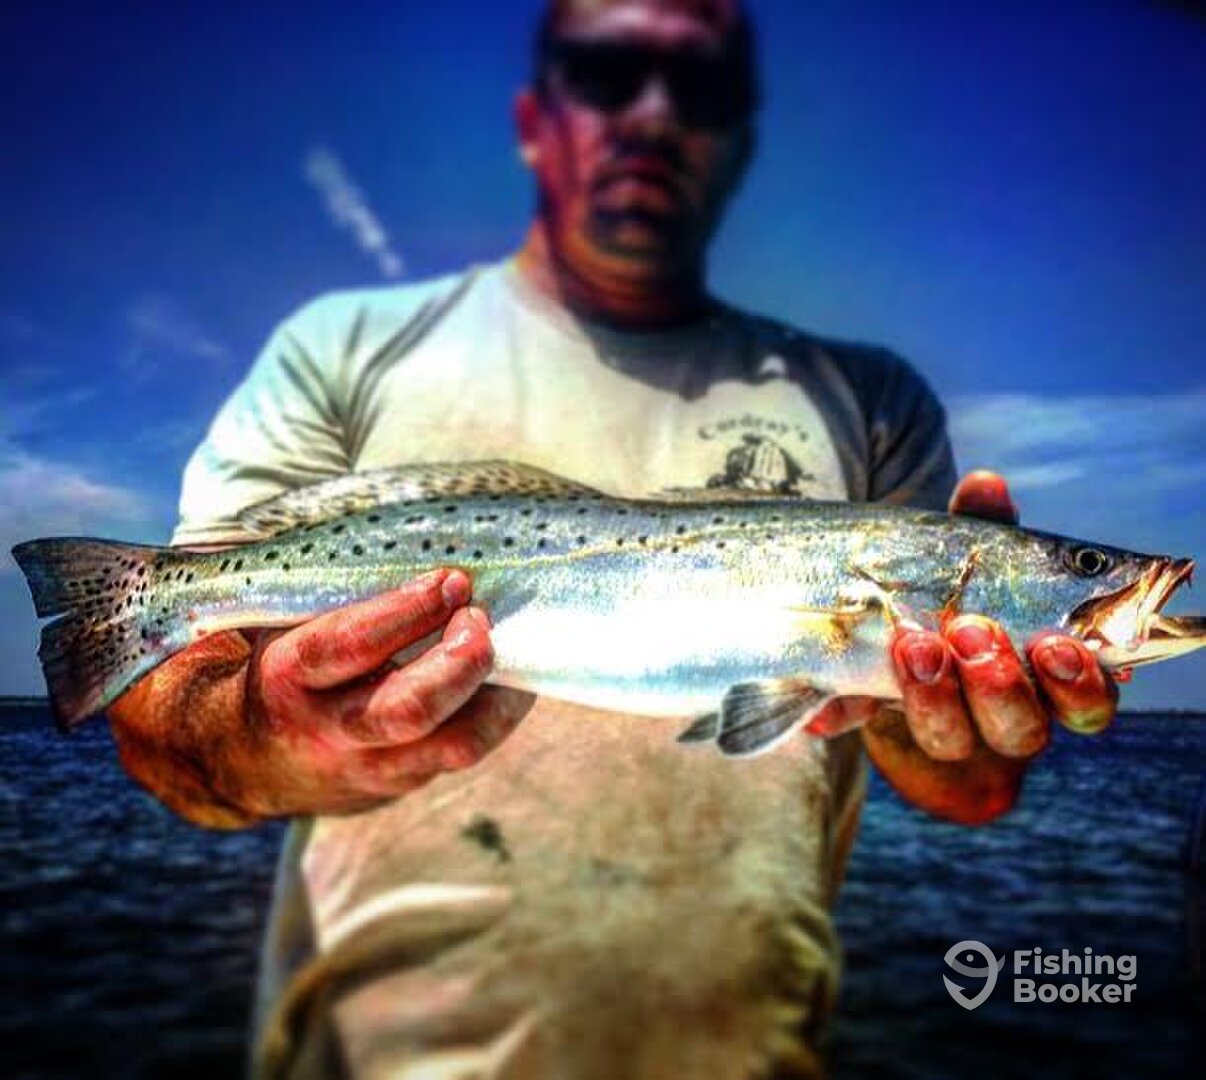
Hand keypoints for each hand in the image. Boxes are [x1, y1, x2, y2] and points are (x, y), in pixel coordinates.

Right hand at [236, 568, 533, 816]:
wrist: (252, 761)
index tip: (449, 580)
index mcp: (289, 676)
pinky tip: (508, 674)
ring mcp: (372, 766)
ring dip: (498, 691)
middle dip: (460, 660)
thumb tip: (423, 537)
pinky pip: (466, 749)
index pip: (350, 646)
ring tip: (503, 644)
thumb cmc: (285, 666)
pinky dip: (499, 710)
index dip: (408, 611)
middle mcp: (330, 730)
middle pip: (409, 711)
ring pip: (455, 744)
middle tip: (479, 617)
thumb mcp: (286, 625)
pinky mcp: (406, 782)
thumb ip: (336, 592)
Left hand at [844, 472, 1116, 823]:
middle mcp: (1004, 715)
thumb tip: (986, 482)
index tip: (1054, 644)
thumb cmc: (957, 586)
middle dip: (998, 686)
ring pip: (950, 739)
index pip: (1087, 701)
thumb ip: (983, 524)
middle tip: (970, 630)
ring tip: (913, 643)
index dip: (1079, 684)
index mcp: (1048, 677)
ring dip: (932, 696)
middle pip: (1022, 731)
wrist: (884, 622)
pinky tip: (827, 705)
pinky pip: (862, 725)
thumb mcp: (971, 554)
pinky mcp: (875, 719)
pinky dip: (842, 711)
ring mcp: (943, 729)